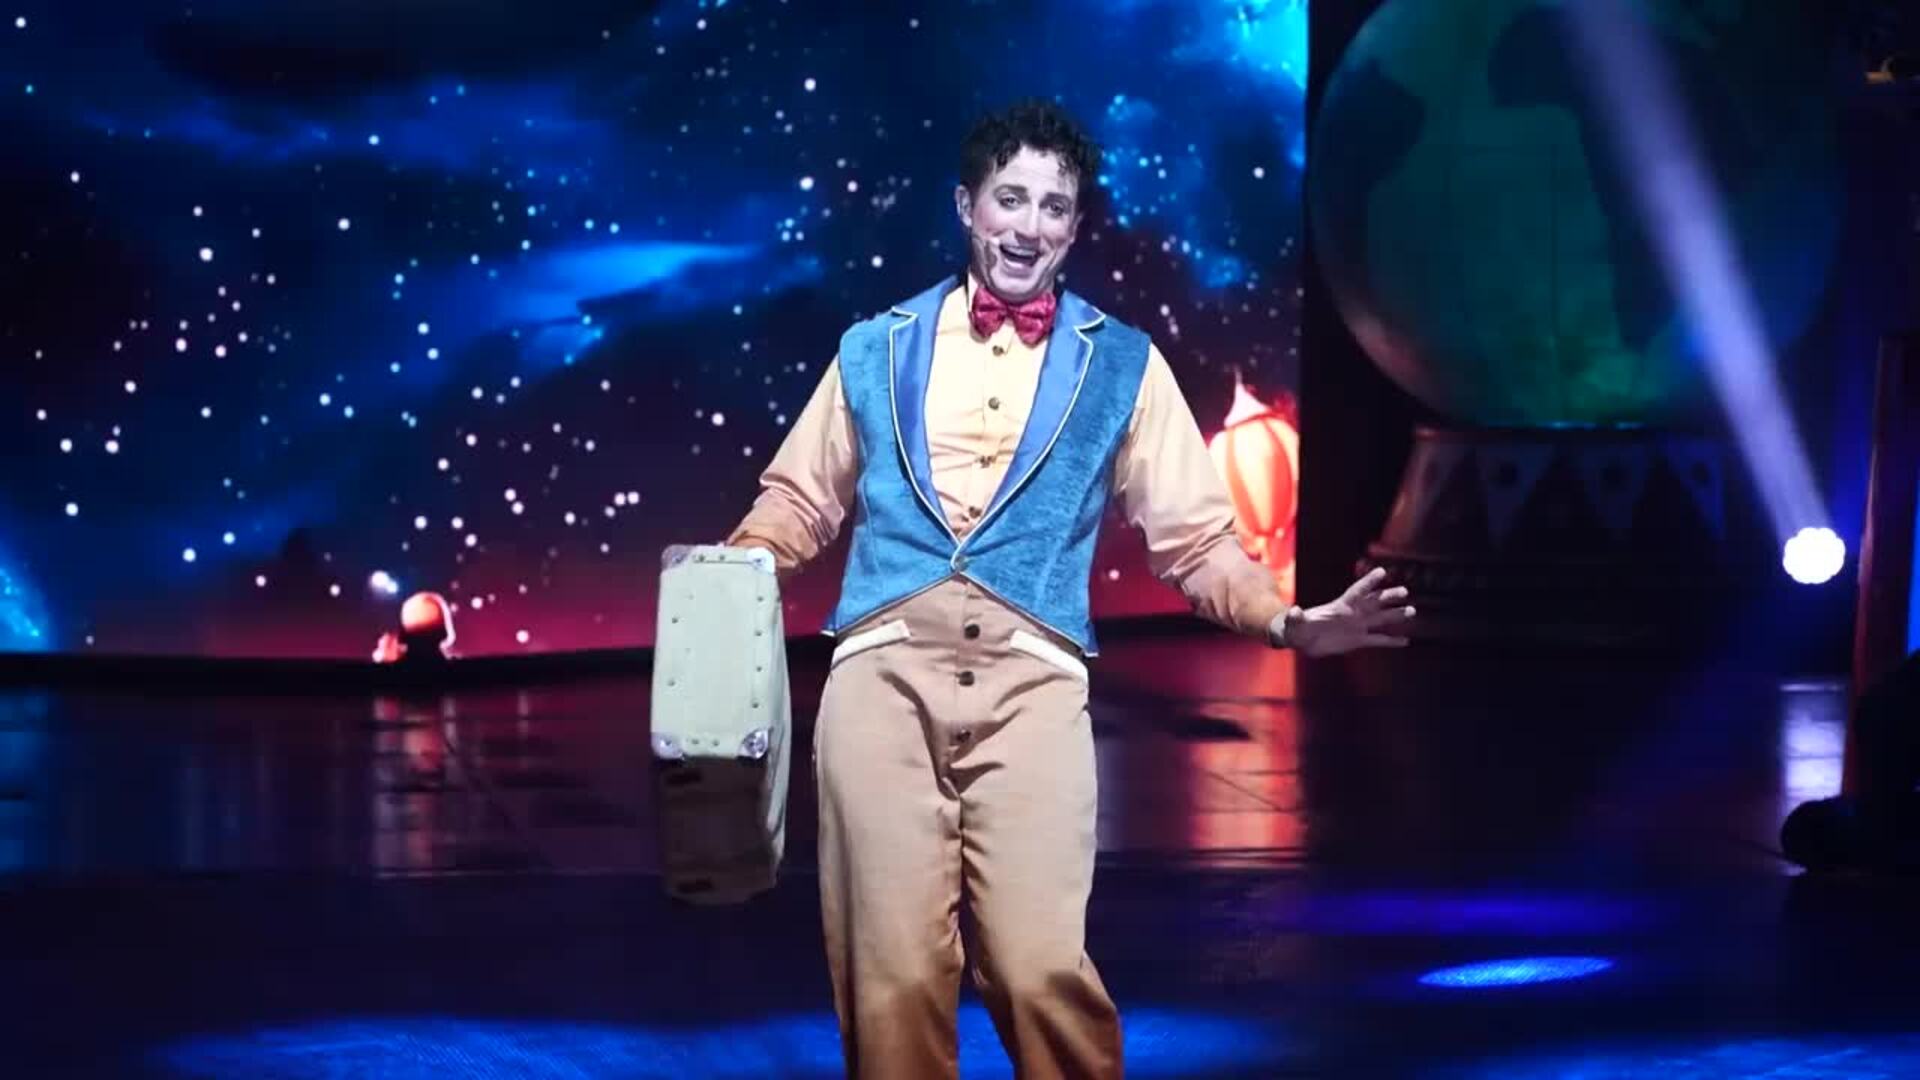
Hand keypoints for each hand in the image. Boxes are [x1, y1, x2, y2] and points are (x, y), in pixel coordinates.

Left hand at [1276, 567, 1413, 657]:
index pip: (1357, 591)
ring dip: (1395, 615)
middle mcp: (1352, 613)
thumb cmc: (1296, 627)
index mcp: (1340, 606)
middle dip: (1388, 596)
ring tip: (1412, 611)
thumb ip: (1296, 616)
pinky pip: (1377, 640)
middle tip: (1404, 592)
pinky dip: (1391, 641)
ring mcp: (1357, 626)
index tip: (1382, 572)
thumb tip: (1294, 610)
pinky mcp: (1357, 640)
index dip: (1368, 582)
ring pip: (1380, 618)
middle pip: (1374, 602)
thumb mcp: (1295, 622)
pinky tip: (1405, 641)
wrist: (1300, 639)